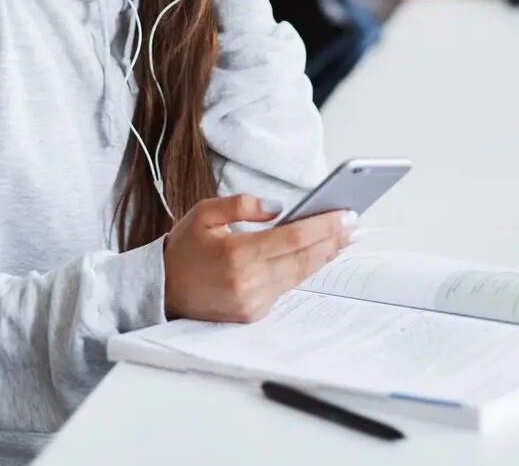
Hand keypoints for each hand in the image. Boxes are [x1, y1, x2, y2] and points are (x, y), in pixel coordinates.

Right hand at [164, 194, 352, 321]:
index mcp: (236, 255)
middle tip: (355, 224)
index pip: (292, 238)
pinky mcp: (253, 314)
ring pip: (299, 275)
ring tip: (344, 237)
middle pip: (303, 259)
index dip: (323, 226)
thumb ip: (241, 205)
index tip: (346, 214)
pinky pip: (286, 287)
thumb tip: (279, 207)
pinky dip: (303, 269)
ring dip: (324, 255)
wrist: (162, 290)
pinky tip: (317, 254)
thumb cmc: (184, 249)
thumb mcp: (204, 214)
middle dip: (333, 241)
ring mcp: (252, 302)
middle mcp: (248, 282)